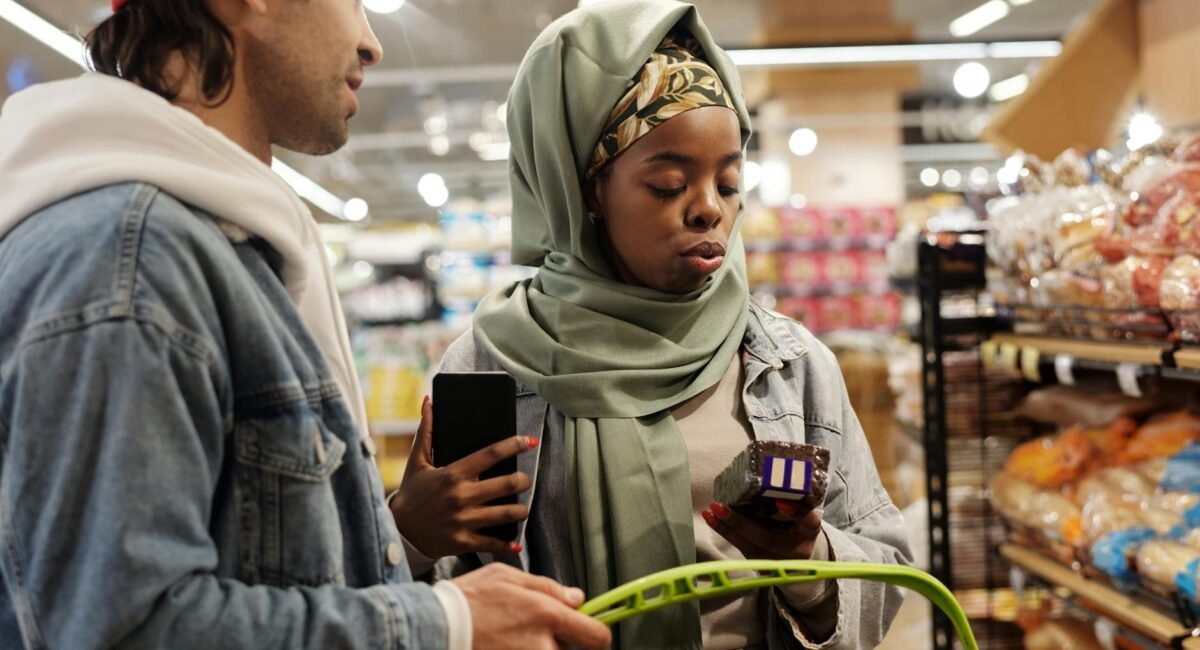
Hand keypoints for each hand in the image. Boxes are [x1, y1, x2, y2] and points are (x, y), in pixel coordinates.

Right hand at [391, 396, 536, 557]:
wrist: (398, 530)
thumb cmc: (411, 493)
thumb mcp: (417, 461)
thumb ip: (426, 431)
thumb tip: (428, 402)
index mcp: (453, 474)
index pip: (491, 454)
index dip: (514, 445)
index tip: (530, 441)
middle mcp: (462, 496)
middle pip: (507, 484)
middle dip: (523, 481)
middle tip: (524, 480)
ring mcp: (464, 520)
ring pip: (507, 514)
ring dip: (521, 510)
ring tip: (522, 508)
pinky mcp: (463, 542)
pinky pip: (493, 543)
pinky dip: (507, 543)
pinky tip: (515, 541)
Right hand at [454, 563, 610, 649]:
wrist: (436, 629)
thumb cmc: (468, 600)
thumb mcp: (508, 576)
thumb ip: (548, 587)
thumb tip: (577, 597)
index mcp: (546, 614)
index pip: (596, 636)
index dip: (597, 633)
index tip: (591, 630)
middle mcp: (542, 645)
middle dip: (559, 641)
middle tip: (535, 630)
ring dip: (539, 648)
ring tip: (511, 636)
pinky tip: (503, 643)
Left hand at [702, 499, 822, 559]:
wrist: (800, 554)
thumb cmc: (798, 524)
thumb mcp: (803, 511)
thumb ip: (791, 498)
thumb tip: (763, 471)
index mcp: (809, 530)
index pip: (808, 521)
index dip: (795, 513)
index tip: (780, 503)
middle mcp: (796, 548)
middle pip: (768, 538)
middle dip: (742, 523)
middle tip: (721, 507)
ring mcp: (777, 561)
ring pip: (750, 546)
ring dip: (727, 528)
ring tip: (711, 511)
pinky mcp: (762, 564)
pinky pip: (742, 548)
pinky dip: (725, 532)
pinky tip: (711, 519)